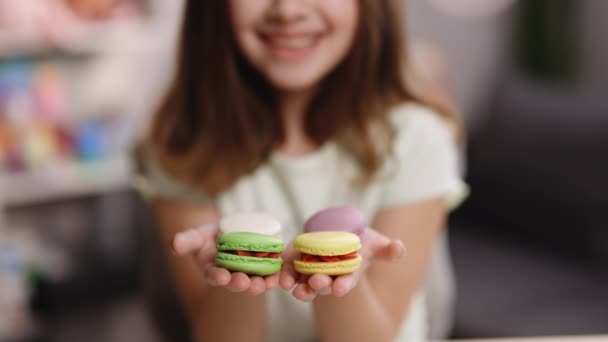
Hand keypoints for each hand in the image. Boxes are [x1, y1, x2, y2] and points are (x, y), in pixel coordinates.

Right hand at [172, 224, 279, 294]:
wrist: (232, 231)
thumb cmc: (211, 236)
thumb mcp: (198, 236)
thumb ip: (187, 241)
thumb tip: (174, 243)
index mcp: (213, 270)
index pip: (214, 275)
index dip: (217, 276)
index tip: (221, 276)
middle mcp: (231, 275)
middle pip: (235, 281)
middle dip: (240, 283)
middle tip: (245, 284)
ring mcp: (248, 273)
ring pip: (254, 281)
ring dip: (258, 285)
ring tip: (262, 285)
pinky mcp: (264, 268)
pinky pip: (270, 275)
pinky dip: (274, 277)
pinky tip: (277, 278)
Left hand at [279, 228, 404, 300]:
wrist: (340, 238)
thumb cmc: (361, 244)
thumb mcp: (376, 245)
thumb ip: (388, 250)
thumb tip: (401, 248)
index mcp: (348, 274)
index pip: (346, 282)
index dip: (344, 285)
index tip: (341, 288)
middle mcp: (329, 276)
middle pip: (322, 284)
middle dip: (319, 285)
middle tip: (316, 283)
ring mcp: (311, 271)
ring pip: (303, 281)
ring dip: (297, 285)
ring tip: (290, 286)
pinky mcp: (296, 261)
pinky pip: (288, 269)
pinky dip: (283, 273)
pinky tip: (278, 277)